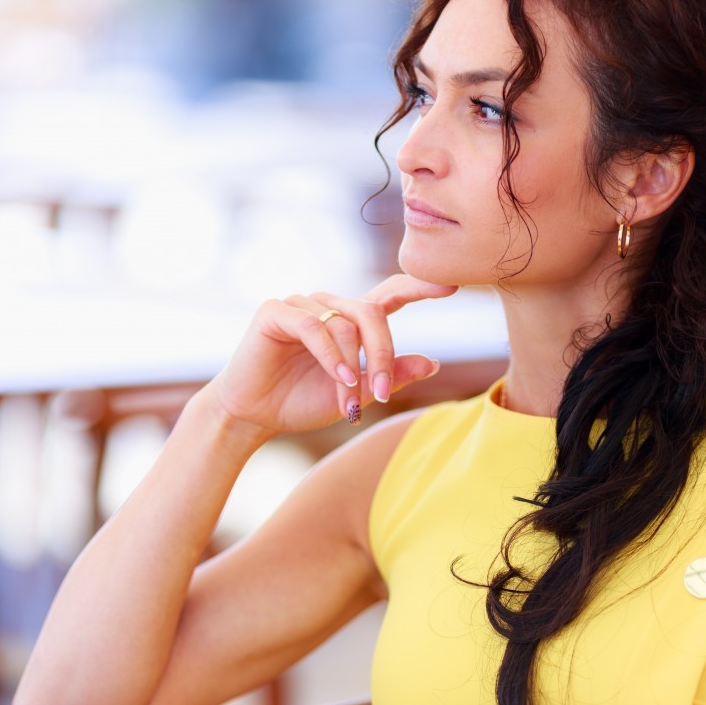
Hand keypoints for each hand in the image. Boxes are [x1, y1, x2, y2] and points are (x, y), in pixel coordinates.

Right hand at [209, 274, 457, 435]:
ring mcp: (301, 304)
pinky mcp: (275, 311)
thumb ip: (391, 377)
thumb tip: (433, 362)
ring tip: (351, 400)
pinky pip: (315, 326)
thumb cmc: (301, 402)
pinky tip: (340, 378)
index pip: (390, 294)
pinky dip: (332, 355)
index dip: (419, 287)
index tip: (452, 287)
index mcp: (349, 320)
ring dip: (353, 366)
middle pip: (373, 313)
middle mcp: (327, 306)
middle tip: (381, 393)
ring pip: (346, 324)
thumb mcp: (356, 393)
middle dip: (384, 354)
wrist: (254, 416)